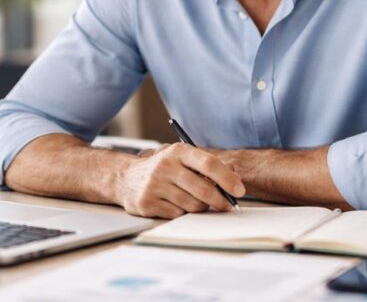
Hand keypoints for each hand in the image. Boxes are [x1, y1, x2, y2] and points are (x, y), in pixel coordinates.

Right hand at [116, 142, 244, 217]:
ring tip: (196, 201)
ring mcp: (154, 186)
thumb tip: (235, 176)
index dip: (228, 179)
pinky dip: (183, 212)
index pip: (209, 164)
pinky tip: (176, 204)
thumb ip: (208, 165)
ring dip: (200, 207)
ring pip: (193, 205)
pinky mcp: (147, 204)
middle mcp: (165, 166)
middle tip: (228, 205)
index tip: (240, 190)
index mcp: (177, 151)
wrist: (126, 178)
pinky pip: (178, 215)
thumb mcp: (182, 159)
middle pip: (203, 189)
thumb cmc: (163, 168)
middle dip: (220, 200)